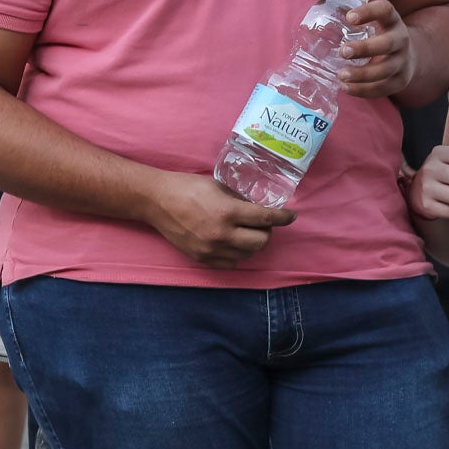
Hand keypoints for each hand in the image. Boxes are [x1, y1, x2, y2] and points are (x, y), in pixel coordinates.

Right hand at [149, 173, 295, 268]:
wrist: (157, 201)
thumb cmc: (187, 187)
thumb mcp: (219, 186)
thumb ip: (239, 199)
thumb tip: (258, 206)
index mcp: (228, 212)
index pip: (266, 219)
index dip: (283, 217)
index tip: (291, 216)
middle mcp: (222, 234)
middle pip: (260, 242)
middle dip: (267, 232)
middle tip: (263, 223)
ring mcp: (212, 249)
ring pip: (247, 255)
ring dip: (252, 244)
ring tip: (246, 232)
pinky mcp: (202, 258)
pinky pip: (230, 263)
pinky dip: (237, 254)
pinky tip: (233, 243)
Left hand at [337, 0, 413, 99]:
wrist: (407, 55)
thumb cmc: (378, 32)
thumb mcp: (368, 17)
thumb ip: (344, 5)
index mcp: (391, 20)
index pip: (385, 10)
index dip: (369, 12)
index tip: (349, 17)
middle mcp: (400, 39)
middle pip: (388, 44)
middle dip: (365, 48)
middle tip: (342, 51)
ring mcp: (402, 62)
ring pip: (385, 70)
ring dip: (362, 75)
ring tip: (340, 75)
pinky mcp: (399, 81)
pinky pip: (382, 88)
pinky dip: (363, 90)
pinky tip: (346, 87)